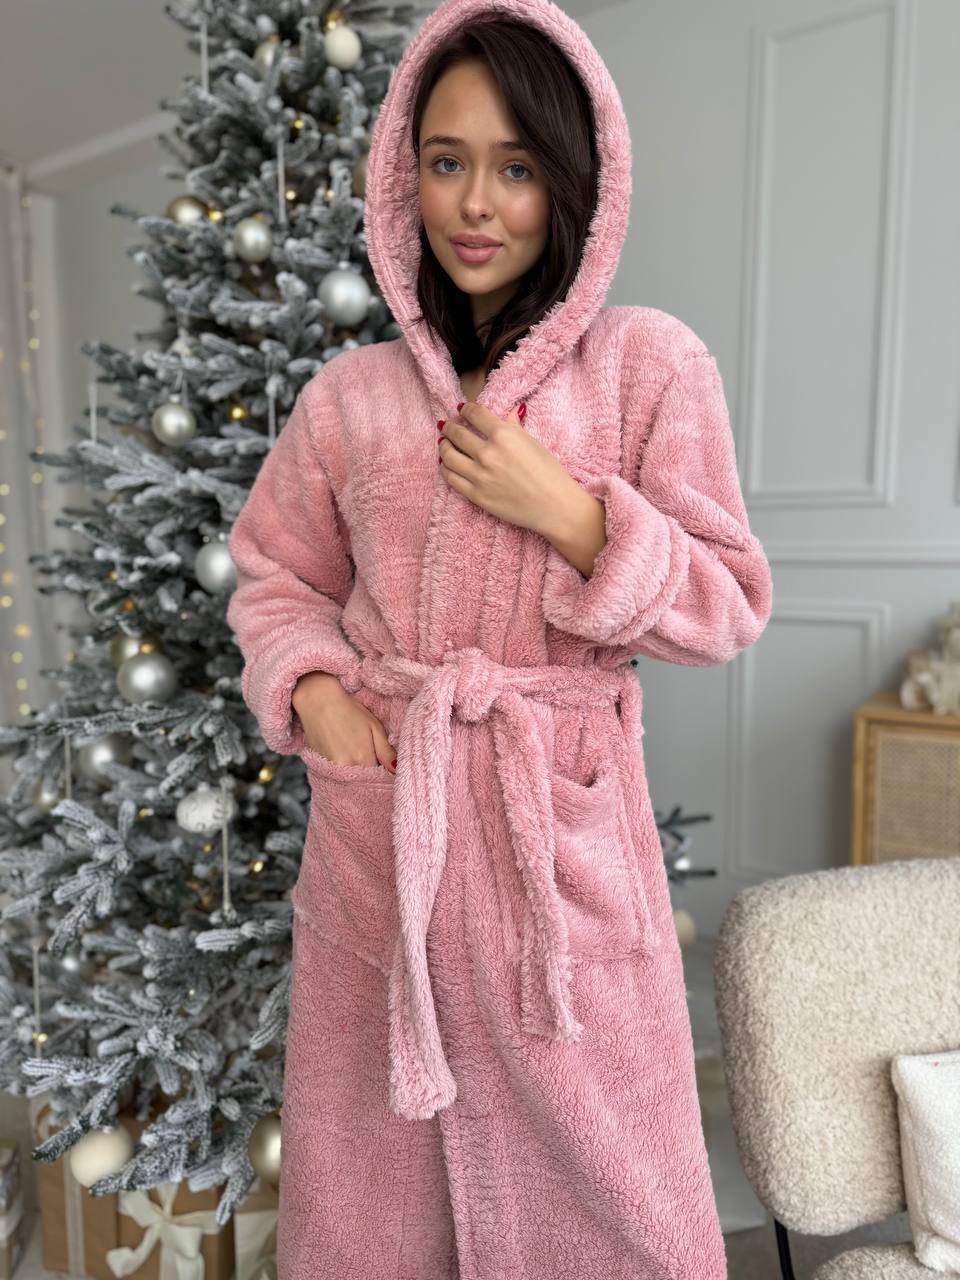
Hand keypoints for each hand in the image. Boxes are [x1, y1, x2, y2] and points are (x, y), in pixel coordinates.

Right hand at [292, 672, 395, 770]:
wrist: (318, 702)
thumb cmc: (349, 711)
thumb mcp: (374, 726)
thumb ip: (386, 751)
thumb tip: (396, 769)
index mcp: (363, 759)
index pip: (379, 777)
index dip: (383, 772)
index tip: (383, 764)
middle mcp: (347, 768)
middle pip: (364, 780)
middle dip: (370, 774)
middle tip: (369, 755)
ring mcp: (332, 769)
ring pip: (351, 779)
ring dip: (357, 771)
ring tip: (355, 752)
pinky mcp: (321, 766)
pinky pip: (338, 775)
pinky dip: (344, 769)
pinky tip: (344, 754)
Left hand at [438, 402, 578, 534]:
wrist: (554, 506)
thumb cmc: (550, 473)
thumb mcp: (533, 443)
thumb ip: (515, 427)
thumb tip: (510, 413)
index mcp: (503, 435)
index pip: (475, 415)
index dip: (466, 409)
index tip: (462, 409)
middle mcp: (488, 453)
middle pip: (457, 434)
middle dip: (449, 427)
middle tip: (446, 425)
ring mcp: (479, 475)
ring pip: (449, 456)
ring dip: (443, 446)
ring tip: (443, 443)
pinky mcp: (476, 495)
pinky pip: (452, 478)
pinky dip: (445, 468)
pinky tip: (446, 464)